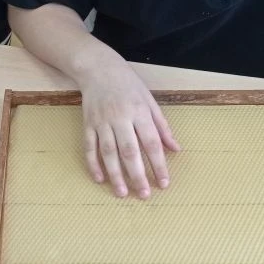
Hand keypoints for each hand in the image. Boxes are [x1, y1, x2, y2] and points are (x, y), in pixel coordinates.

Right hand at [78, 63, 180, 198]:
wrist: (98, 68)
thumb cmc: (129, 85)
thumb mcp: (150, 101)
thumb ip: (162, 126)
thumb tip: (176, 149)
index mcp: (139, 112)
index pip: (151, 143)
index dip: (158, 164)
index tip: (164, 183)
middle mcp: (120, 118)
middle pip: (129, 151)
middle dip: (137, 175)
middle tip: (144, 195)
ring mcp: (101, 121)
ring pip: (108, 152)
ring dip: (115, 174)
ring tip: (123, 193)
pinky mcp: (87, 123)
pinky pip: (89, 147)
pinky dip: (93, 164)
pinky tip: (100, 179)